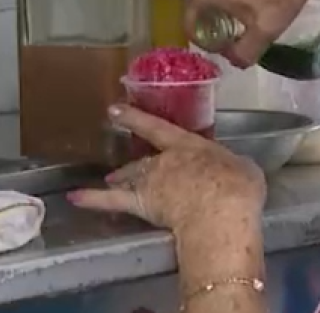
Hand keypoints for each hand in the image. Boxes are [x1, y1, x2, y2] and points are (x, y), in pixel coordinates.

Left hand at [68, 106, 264, 234]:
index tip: (116, 110)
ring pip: (129, 178)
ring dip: (119, 178)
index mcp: (189, 146)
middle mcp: (165, 161)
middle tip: (121, 166)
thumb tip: (233, 169)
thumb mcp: (244, 168)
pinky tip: (75, 198)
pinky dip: (92, 200)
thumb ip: (232, 166)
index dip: (136, 119)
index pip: (159, 128)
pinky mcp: (141, 204)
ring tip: (109, 179)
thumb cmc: (237, 185)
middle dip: (133, 164)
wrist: (220, 209)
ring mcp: (150, 182)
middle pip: (144, 161)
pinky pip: (112, 202)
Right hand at [184, 0, 318, 66]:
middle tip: (235, 37)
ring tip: (246, 18)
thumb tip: (235, 60)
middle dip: (215, 25)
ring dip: (225, 7)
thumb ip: (244, 52)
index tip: (225, 49)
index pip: (190, 24)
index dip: (206, 43)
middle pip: (201, 6)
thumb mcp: (264, 30)